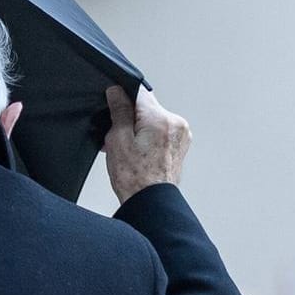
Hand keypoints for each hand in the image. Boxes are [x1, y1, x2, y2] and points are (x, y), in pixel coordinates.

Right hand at [103, 85, 191, 202]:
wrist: (150, 202)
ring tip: (131, 150)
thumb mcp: (118, 140)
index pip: (139, 92)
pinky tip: (140, 153)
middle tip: (121, 138)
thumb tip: (117, 92)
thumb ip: (119, 111)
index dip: (122, 98)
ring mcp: (181, 135)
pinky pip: (161, 131)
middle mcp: (175, 124)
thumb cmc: (135, 179)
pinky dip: (149, 138)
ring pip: (154, 120)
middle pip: (147, 107)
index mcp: (160, 120)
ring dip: (140, 129)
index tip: (114, 108)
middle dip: (131, 118)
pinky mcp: (180, 144)